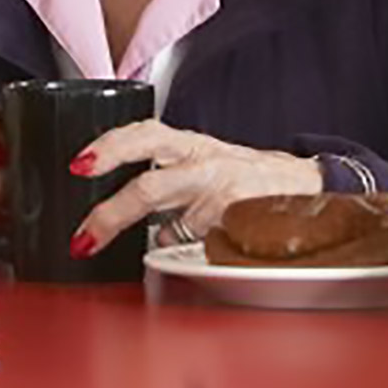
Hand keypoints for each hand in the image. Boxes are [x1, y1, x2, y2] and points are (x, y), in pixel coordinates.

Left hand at [69, 122, 320, 254]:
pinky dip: (189, 250)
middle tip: (84, 237)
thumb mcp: (201, 159)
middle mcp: (206, 165)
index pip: (144, 135)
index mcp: (190, 145)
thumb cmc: (246, 174)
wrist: (307, 186)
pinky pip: (202, 247)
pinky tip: (191, 245)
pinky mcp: (241, 228)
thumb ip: (163, 171)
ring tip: (139, 253)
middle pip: (150, 186)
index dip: (110, 147)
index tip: (79, 164)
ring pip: (173, 226)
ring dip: (151, 243)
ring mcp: (225, 199)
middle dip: (111, 214)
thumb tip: (111, 200)